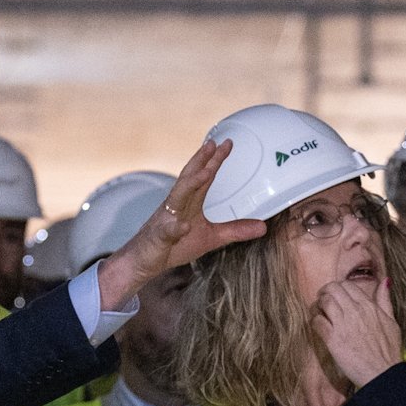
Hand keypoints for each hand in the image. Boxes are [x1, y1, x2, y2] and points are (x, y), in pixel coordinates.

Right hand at [96, 137, 266, 310]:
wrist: (142, 261)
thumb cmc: (172, 246)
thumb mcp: (210, 238)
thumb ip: (235, 230)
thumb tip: (263, 226)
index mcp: (188, 203)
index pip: (203, 178)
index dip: (214, 160)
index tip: (226, 143)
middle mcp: (176, 206)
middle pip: (189, 178)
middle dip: (201, 160)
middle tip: (214, 143)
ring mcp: (166, 220)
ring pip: (178, 198)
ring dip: (191, 184)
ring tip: (206, 172)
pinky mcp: (159, 237)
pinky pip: (167, 231)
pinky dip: (174, 228)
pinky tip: (182, 226)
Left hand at [309, 274, 403, 390]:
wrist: (383, 374)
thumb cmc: (388, 351)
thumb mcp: (391, 322)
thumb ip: (385, 300)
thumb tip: (385, 281)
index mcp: (369, 306)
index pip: (347, 285)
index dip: (338, 288)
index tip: (335, 295)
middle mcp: (355, 312)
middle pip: (332, 289)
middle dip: (324, 292)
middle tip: (322, 300)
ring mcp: (343, 325)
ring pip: (323, 302)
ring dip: (317, 305)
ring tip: (318, 311)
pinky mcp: (333, 339)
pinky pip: (317, 321)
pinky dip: (314, 320)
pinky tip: (318, 325)